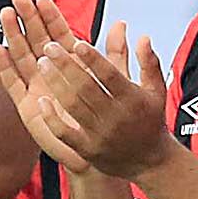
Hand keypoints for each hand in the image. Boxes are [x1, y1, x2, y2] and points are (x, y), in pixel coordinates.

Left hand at [4, 0, 174, 181]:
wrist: (151, 162)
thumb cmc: (151, 121)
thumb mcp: (156, 90)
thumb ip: (149, 62)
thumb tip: (143, 36)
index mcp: (133, 99)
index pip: (110, 75)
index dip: (92, 59)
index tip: (76, 43)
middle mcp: (116, 117)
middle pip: (86, 87)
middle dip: (66, 65)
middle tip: (49, 47)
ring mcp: (101, 135)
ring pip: (73, 106)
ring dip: (55, 83)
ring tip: (42, 63)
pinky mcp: (88, 150)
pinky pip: (65, 133)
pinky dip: (52, 118)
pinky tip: (41, 100)